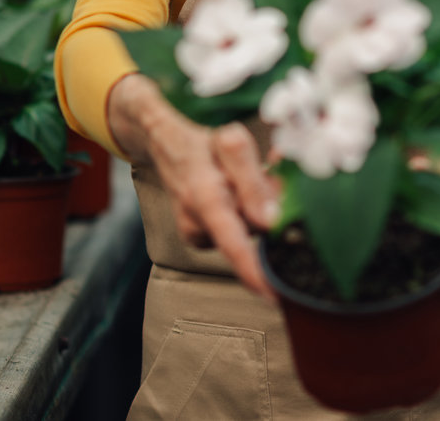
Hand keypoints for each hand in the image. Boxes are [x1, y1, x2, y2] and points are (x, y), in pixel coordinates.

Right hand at [109, 74, 280, 298]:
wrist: (164, 145)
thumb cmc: (203, 144)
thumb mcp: (231, 144)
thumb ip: (252, 182)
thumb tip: (271, 222)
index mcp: (204, 199)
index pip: (233, 244)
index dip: (254, 272)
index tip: (275, 296)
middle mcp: (196, 224)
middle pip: (248, 235)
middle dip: (270, 214)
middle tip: (271, 177)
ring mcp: (195, 234)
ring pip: (244, 231)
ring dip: (257, 211)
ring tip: (246, 180)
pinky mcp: (199, 237)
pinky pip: (233, 232)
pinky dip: (244, 216)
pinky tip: (237, 195)